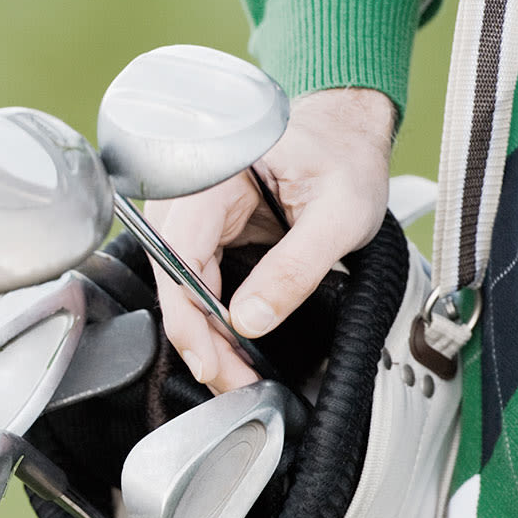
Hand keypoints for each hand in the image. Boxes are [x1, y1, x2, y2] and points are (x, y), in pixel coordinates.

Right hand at [145, 86, 396, 392]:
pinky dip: (212, 316)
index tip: (212, 362)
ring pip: (178, 283)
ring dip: (204, 333)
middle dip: (199, 338)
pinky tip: (231, 344)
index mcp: (213, 174)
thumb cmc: (344, 157)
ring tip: (236, 371)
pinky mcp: (206, 230)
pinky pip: (195, 278)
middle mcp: (190, 191)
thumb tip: (249, 323)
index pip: (178, 254)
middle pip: (171, 276)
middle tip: (233, 381)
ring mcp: (193, 212)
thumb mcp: (339, 214)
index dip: (190, 317)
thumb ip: (295, 268)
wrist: (346, 135)